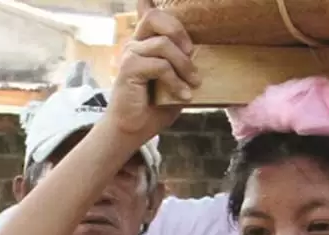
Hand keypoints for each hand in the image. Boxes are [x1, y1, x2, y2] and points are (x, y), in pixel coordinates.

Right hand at [104, 0, 198, 142]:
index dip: (148, 1)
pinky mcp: (129, 69)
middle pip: (154, 17)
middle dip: (179, 31)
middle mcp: (135, 44)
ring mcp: (130, 55)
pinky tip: (183, 95)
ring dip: (184, 65)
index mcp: (146, 43)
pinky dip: (176, 81)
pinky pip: (159, 65)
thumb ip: (184, 64)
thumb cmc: (157, 105)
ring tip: (193, 83)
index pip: (147, 13)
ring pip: (162, 44)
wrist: (135, 128)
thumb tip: (200, 53)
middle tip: (191, 53)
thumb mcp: (177, 81)